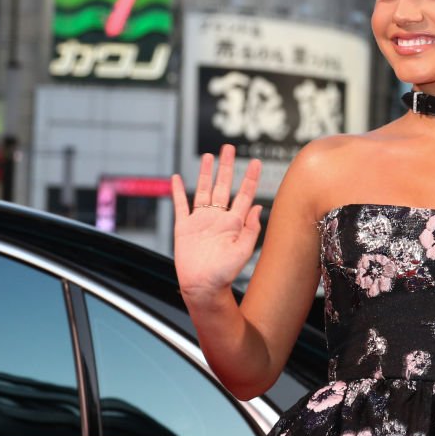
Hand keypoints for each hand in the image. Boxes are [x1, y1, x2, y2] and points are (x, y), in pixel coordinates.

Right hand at [170, 144, 262, 305]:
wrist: (202, 287)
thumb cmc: (224, 274)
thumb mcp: (243, 251)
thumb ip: (251, 229)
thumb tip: (257, 207)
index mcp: (234, 222)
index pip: (244, 194)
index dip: (250, 178)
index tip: (256, 162)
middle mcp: (218, 218)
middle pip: (223, 185)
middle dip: (226, 166)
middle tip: (229, 148)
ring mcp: (200, 221)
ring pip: (203, 190)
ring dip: (205, 173)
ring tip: (209, 156)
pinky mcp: (184, 227)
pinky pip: (180, 205)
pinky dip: (177, 192)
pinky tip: (177, 179)